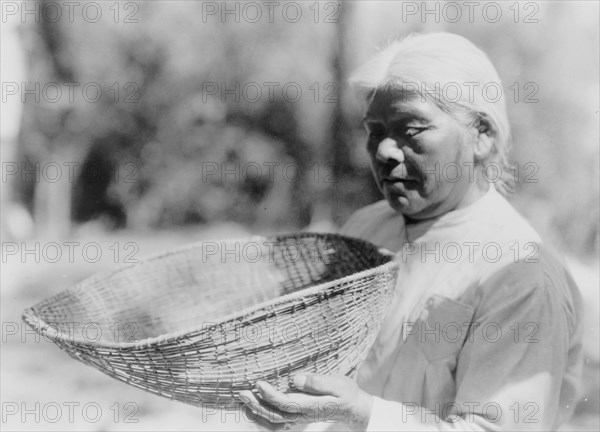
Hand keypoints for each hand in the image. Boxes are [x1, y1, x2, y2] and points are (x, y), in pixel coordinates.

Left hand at [238, 374, 372, 430]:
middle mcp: (302, 415)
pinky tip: (251, 409)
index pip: (286, 403)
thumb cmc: (346, 393)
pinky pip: (276, 423)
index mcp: (311, 406)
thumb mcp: (337, 383)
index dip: (270, 395)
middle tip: (242, 392)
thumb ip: (317, 382)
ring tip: (242, 400)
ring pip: (273, 421)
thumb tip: (296, 378)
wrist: (352, 407)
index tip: (258, 383)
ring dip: (255, 412)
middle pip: (274, 414)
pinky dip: (261, 418)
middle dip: (256, 404)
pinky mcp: (296, 417)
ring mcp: (298, 418)